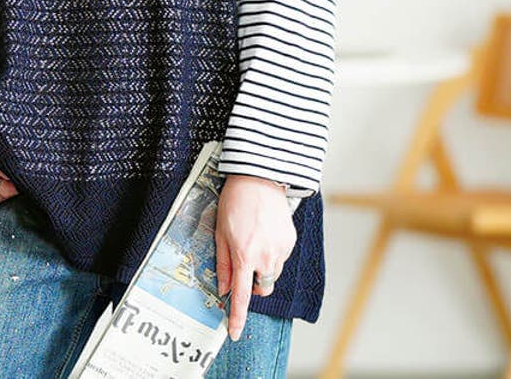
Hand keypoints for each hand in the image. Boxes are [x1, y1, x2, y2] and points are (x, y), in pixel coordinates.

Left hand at [215, 174, 296, 341]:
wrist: (260, 178)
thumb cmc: (235, 202)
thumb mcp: (220, 231)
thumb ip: (222, 262)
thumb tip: (222, 288)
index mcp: (244, 255)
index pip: (242, 295)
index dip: (237, 316)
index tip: (234, 332)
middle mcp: (266, 256)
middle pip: (262, 288)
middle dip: (253, 285)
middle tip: (244, 266)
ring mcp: (281, 249)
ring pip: (272, 273)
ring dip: (262, 267)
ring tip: (253, 240)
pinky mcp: (290, 241)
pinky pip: (280, 257)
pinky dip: (272, 252)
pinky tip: (264, 232)